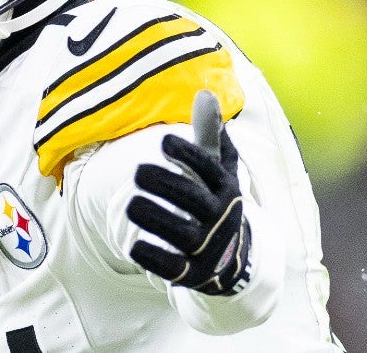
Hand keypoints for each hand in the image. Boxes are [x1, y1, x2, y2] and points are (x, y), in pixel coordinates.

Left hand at [126, 90, 252, 295]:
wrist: (236, 257)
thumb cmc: (217, 200)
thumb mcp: (218, 168)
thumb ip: (209, 133)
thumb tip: (204, 92)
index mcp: (226, 187)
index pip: (209, 168)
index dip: (188, 154)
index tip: (163, 140)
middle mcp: (221, 217)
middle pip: (193, 199)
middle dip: (165, 184)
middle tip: (137, 172)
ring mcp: (209, 247)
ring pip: (182, 233)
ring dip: (155, 218)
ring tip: (130, 204)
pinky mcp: (194, 273)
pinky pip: (173, 267)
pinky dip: (153, 258)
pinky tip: (133, 246)